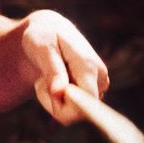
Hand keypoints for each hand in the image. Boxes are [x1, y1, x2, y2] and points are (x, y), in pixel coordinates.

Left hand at [19, 8, 109, 124]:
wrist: (51, 30)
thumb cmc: (43, 37)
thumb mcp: (42, 49)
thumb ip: (53, 71)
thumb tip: (59, 93)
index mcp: (89, 65)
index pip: (87, 100)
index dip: (65, 105)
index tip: (47, 90)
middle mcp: (100, 77)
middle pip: (80, 111)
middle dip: (55, 101)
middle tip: (43, 79)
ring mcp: (99, 85)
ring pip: (76, 112)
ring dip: (56, 100)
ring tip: (49, 76)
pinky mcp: (95, 91)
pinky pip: (75, 110)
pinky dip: (60, 100)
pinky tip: (56, 80)